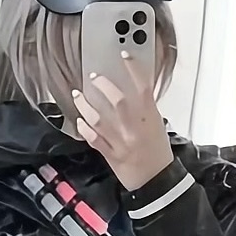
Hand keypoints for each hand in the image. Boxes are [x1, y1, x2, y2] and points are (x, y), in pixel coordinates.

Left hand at [72, 52, 173, 191]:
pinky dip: (84, 128)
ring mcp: (122, 141)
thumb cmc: (158, 152)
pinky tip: (79, 121)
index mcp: (150, 118)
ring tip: (77, 95)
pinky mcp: (111, 154)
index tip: (124, 54)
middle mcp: (135, 128)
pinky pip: (94, 139)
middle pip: (118, 100)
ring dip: (85, 105)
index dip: (133, 68)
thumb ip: (144, 110)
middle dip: (102, 85)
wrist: (157, 181)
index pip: (143, 87)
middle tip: (92, 77)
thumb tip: (128, 92)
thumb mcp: (157, 126)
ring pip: (99, 119)